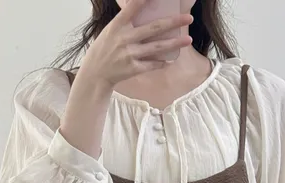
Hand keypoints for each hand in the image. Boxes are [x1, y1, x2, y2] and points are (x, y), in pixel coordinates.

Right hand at [79, 0, 193, 88]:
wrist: (95, 73)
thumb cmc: (105, 48)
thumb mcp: (111, 30)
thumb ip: (126, 21)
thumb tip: (144, 8)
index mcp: (118, 25)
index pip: (133, 7)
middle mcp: (124, 38)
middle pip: (154, 28)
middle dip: (173, 22)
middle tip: (188, 18)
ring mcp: (130, 54)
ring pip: (157, 48)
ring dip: (174, 44)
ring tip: (188, 40)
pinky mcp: (133, 69)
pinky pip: (152, 64)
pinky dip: (161, 62)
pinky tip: (170, 59)